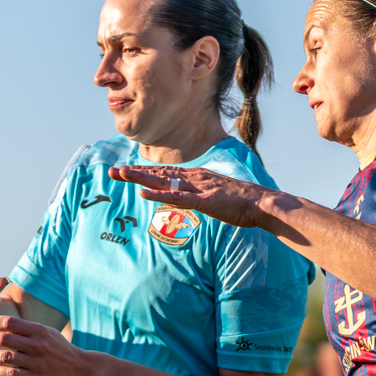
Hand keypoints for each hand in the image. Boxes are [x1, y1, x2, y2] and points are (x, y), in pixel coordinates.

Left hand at [0, 316, 90, 375]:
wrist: (82, 368)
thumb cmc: (59, 348)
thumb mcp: (46, 333)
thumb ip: (25, 329)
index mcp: (39, 331)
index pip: (8, 322)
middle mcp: (37, 346)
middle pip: (3, 338)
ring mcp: (37, 363)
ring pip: (4, 357)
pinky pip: (11, 373)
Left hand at [111, 165, 276, 228]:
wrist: (262, 204)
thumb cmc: (242, 204)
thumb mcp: (216, 198)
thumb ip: (200, 198)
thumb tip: (186, 200)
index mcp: (196, 178)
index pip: (165, 172)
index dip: (144, 172)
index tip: (125, 172)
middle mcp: (194, 178)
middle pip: (159, 173)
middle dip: (135, 172)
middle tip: (113, 171)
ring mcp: (199, 188)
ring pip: (164, 181)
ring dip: (142, 178)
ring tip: (121, 175)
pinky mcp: (205, 200)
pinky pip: (178, 198)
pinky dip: (160, 195)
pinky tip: (145, 194)